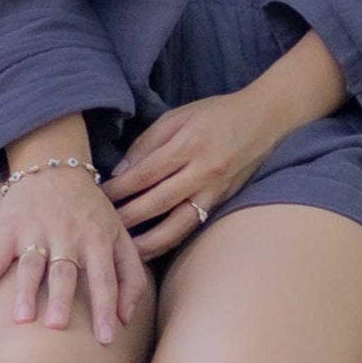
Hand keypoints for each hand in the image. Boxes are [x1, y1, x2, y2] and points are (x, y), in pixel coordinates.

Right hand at [0, 168, 147, 342]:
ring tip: (22, 318)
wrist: (54, 165)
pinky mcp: (10, 227)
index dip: (105, 307)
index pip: (104, 277)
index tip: (106, 339)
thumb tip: (126, 319)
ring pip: (31, 264)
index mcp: (98, 239)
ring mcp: (36, 230)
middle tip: (58, 326)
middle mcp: (67, 235)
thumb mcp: (120, 234)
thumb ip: (131, 276)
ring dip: (26, 290)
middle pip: (65, 271)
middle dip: (61, 298)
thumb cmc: (91, 211)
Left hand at [101, 90, 282, 260]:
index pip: (145, 173)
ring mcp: (215, 190)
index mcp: (187, 144)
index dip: (119, 188)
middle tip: (103, 226)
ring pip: (178, 223)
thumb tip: (120, 172)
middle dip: (128, 216)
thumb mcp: (176, 117)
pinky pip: (194, 225)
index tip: (98, 197)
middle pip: (158, 201)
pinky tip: (153, 247)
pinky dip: (172, 239)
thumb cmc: (215, 113)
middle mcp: (202, 171)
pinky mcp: (223, 202)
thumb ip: (147, 144)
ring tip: (125, 249)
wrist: (263, 119)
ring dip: (149, 240)